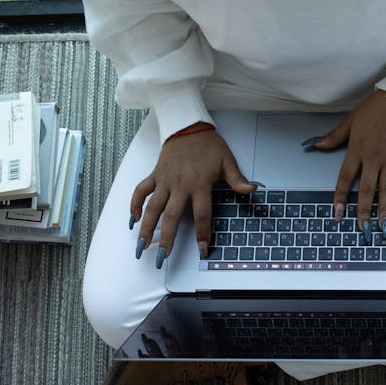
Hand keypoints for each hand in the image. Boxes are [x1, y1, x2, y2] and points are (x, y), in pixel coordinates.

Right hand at [130, 125, 257, 265]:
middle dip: (167, 238)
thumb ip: (237, 179)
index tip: (202, 250)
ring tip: (142, 246)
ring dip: (146, 227)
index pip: (202, 214)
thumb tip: (253, 190)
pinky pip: (141, 191)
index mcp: (199, 184)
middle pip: (172, 216)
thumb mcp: (227, 161)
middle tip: (162, 258)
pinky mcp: (155, 175)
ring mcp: (165, 181)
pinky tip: (133, 220)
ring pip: (152, 207)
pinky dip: (135, 205)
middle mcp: (180, 185)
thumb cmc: (209, 145)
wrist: (187, 126)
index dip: (203, 233)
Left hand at [309, 90, 385, 237]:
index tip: (338, 213)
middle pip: (367, 189)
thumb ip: (334, 137)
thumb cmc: (374, 109)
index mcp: (357, 151)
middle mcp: (373, 158)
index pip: (346, 179)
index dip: (341, 197)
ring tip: (385, 227)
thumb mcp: (350, 122)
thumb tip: (317, 145)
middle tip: (363, 230)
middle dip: (364, 211)